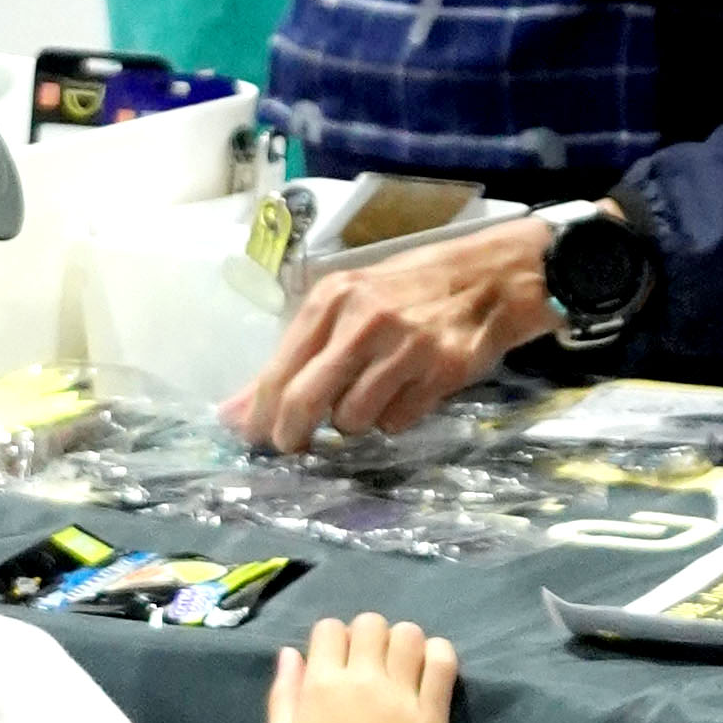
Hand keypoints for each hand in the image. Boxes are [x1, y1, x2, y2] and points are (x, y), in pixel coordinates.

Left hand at [228, 220, 555, 452]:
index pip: (278, 374)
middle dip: (292, 437)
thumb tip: (231, 415)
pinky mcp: (439, 371)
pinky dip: (394, 418)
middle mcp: (363, 320)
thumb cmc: (408, 290)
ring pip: (350, 421)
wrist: (491, 277)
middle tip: (295, 446)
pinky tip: (409, 391)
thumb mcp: (346, 307)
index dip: (261, 418)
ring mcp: (404, 346)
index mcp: (332, 298)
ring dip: (354, 422)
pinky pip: (395, 423)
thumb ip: (293, 359)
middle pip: (304, 403)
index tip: (256, 438)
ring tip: (374, 394)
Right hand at [264, 606, 459, 722]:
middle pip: (371, 624)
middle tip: (368, 669)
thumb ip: (284, 695)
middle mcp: (362, 681)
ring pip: (409, 635)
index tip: (336, 665)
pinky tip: (427, 674)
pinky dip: (437, 656)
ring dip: (402, 645)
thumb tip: (292, 653)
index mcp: (320, 688)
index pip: (330, 629)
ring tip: (399, 672)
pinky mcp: (432, 716)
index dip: (332, 643)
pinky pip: (443, 662)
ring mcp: (401, 697)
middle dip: (367, 639)